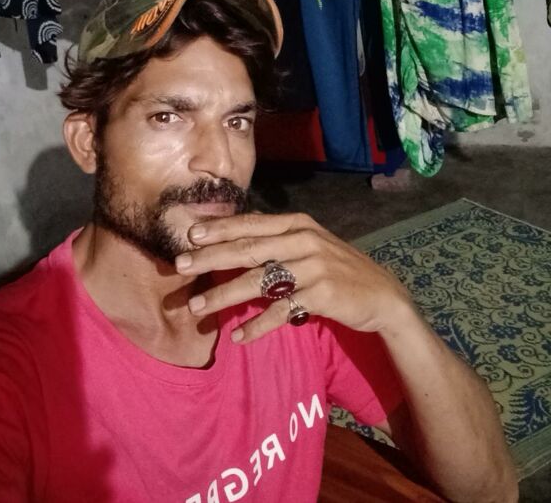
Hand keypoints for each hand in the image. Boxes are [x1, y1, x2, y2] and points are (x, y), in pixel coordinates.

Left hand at [174, 212, 413, 343]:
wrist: (383, 295)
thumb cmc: (338, 268)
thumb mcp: (310, 245)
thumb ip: (277, 241)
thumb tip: (233, 242)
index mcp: (298, 224)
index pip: (251, 224)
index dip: (219, 229)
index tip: (189, 235)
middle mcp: (304, 240)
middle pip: (248, 249)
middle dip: (210, 258)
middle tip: (179, 266)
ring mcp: (314, 267)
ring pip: (258, 280)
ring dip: (224, 294)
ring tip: (197, 307)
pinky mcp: (322, 295)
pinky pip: (281, 312)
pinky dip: (258, 325)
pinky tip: (239, 336)